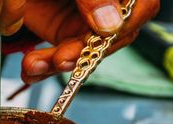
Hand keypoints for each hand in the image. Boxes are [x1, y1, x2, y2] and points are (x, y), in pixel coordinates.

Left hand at [21, 0, 159, 83]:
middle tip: (61, 59)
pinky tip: (31, 69)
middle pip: (109, 39)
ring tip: (34, 64)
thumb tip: (111, 25)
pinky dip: (42, 67)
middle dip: (82, 53)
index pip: (141, 7)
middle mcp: (106, 6)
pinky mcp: (61, 32)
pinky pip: (56, 57)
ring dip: (56, 64)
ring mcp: (83, 21)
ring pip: (80, 54)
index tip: (105, 36)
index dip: (126, 25)